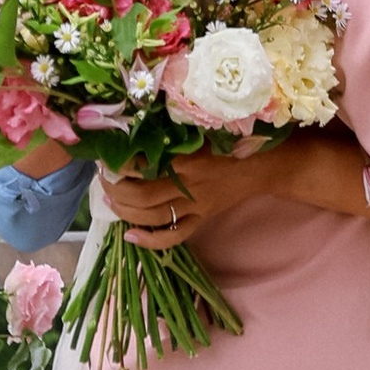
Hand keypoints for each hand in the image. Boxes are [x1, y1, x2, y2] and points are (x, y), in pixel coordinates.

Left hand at [101, 148, 281, 251]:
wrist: (266, 164)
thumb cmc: (232, 140)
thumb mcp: (203, 129)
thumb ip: (174, 133)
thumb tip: (134, 131)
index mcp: (189, 157)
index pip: (145, 165)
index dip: (120, 164)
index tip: (106, 156)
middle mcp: (190, 184)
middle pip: (142, 195)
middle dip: (115, 190)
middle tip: (103, 179)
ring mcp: (197, 205)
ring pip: (153, 216)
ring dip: (125, 212)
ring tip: (110, 202)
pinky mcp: (202, 218)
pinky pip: (175, 236)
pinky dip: (151, 240)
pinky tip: (131, 236)